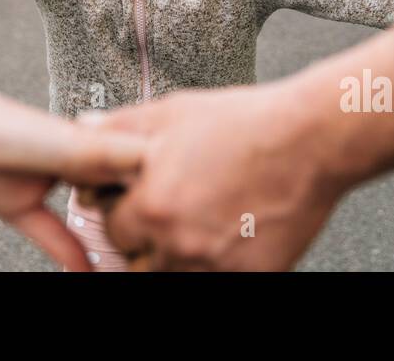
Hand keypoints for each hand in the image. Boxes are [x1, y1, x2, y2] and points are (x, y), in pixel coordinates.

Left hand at [0, 72, 144, 270]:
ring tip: (133, 264)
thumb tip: (153, 161)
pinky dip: (74, 259)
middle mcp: (78, 164)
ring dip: (109, 242)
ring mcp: (52, 187)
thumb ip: (106, 156)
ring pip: (90, 221)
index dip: (159, 187)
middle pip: (118, 197)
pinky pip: (55, 239)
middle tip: (159, 244)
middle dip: (136, 218)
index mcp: (94, 143)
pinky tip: (90, 275)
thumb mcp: (65, 143)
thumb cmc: (3, 123)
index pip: (139, 169)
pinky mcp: (24, 208)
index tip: (182, 207)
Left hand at [78, 79, 347, 270]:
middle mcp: (178, 243)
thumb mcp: (172, 113)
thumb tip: (82, 128)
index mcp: (151, 207)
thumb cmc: (244, 123)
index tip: (138, 201)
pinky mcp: (250, 276)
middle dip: (145, 241)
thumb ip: (120, 127)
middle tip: (170, 213)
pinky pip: (216, 280)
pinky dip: (215, 264)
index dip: (123, 212)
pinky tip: (227, 232)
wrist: (310, 141)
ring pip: (172, 276)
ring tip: (198, 223)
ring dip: (176, 257)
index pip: (112, 229)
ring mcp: (215, 265)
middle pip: (137, 263)